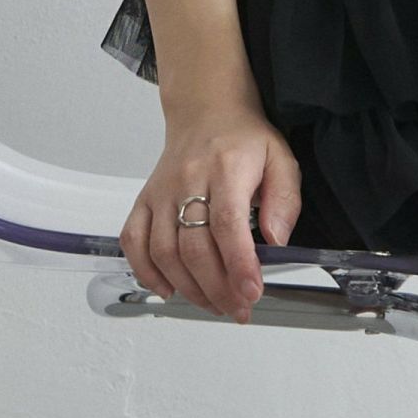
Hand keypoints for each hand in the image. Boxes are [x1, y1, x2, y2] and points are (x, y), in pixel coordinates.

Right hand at [119, 104, 302, 323]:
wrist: (206, 109)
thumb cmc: (244, 138)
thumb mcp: (281, 158)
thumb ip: (284, 199)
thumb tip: (276, 239)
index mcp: (226, 168)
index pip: (228, 225)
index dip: (238, 264)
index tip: (251, 292)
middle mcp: (188, 179)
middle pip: (194, 246)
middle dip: (217, 287)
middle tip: (238, 308)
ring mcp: (161, 191)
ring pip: (164, 251)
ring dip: (189, 287)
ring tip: (214, 303)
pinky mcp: (144, 199)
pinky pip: (133, 241)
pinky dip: (145, 271)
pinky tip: (169, 288)